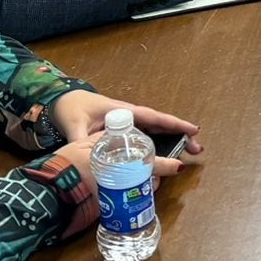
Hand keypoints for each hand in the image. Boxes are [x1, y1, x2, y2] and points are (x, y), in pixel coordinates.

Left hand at [49, 95, 202, 174]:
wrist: (62, 103)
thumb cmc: (71, 110)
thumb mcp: (74, 125)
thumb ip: (80, 139)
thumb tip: (86, 155)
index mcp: (123, 111)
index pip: (152, 118)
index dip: (172, 124)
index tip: (192, 129)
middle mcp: (129, 117)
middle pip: (160, 126)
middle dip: (180, 135)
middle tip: (198, 149)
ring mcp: (128, 124)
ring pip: (155, 132)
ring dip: (173, 141)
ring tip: (190, 154)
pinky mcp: (123, 132)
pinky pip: (145, 138)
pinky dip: (159, 145)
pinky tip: (167, 157)